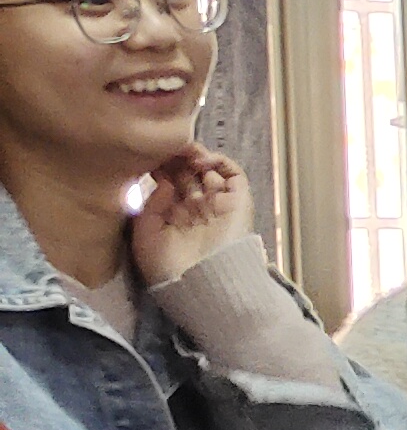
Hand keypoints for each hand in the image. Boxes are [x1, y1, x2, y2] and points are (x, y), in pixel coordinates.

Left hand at [128, 147, 252, 286]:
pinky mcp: (238, 202)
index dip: (160, 164)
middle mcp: (197, 207)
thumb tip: (166, 180)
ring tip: (181, 151)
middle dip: (175, 157)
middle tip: (162, 147)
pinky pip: (234, 174)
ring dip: (195, 156)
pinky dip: (219, 162)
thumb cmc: (168, 265)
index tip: (146, 154)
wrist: (199, 283)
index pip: (170, 180)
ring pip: (209, 169)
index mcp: (174, 215)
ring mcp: (218, 203)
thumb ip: (152, 202)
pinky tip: (201, 160)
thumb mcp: (145, 232)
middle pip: (188, 171)